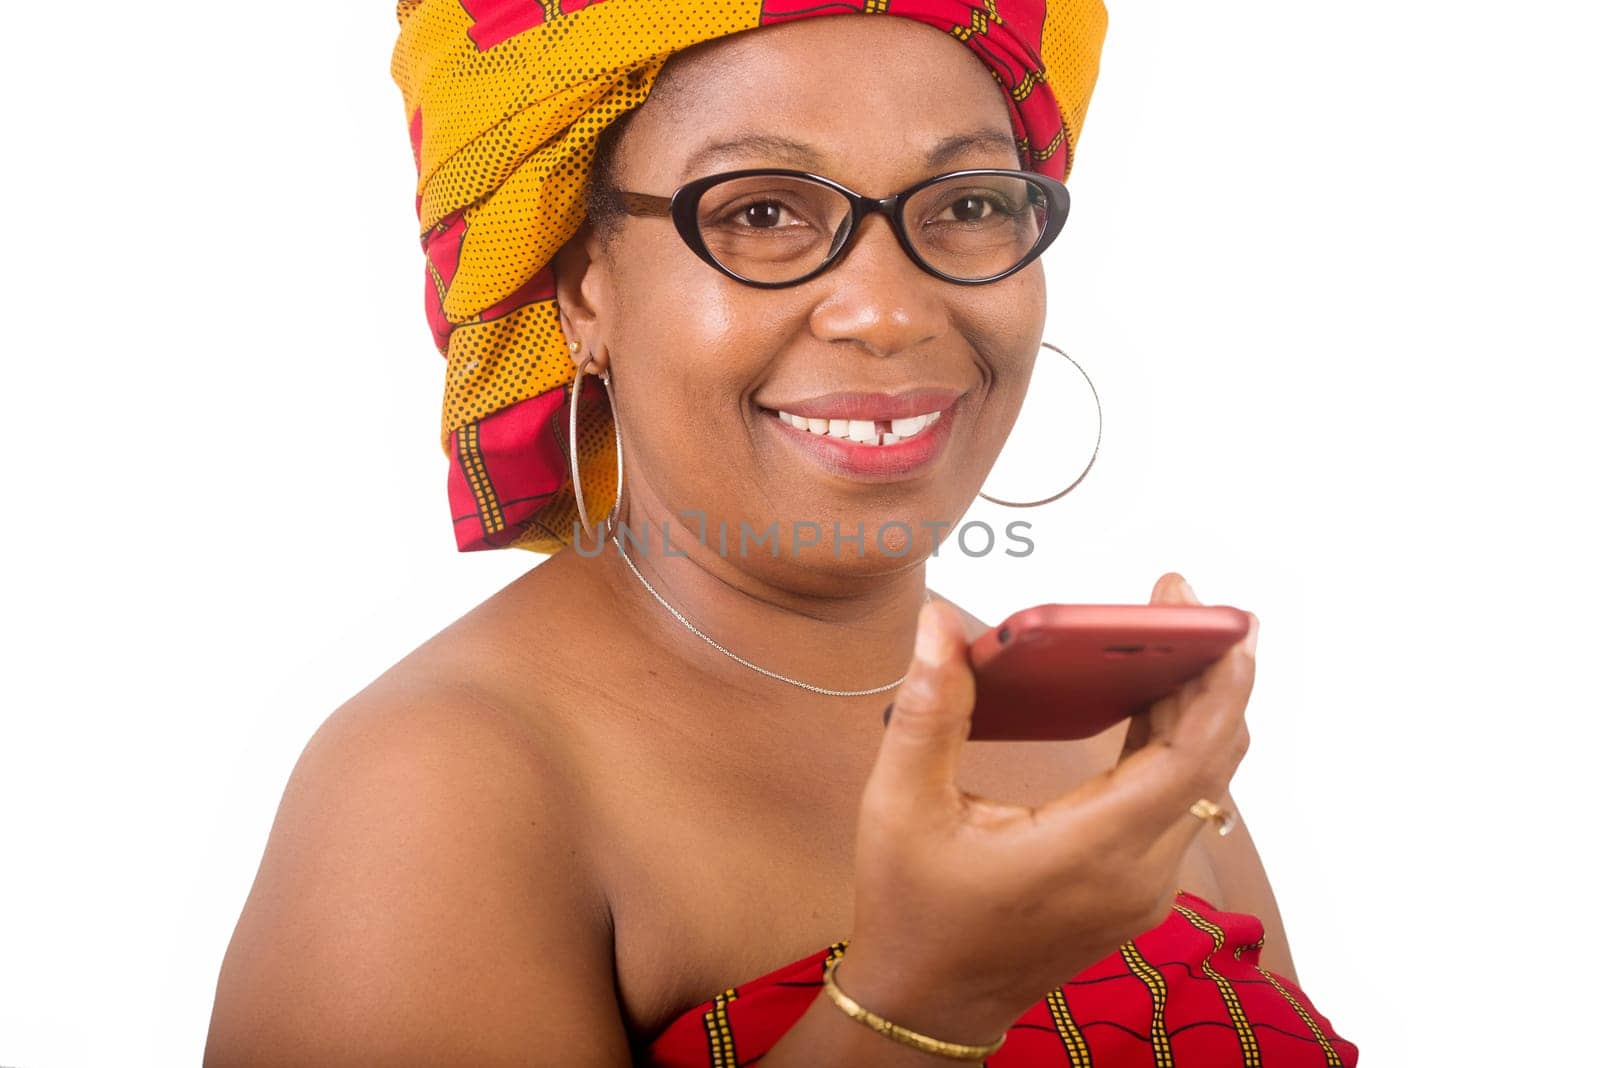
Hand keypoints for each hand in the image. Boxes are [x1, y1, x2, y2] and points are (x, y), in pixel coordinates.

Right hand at [840, 574, 1257, 1040]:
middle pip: (1209, 761)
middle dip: (1211, 673)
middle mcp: (1137, 873)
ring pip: (1202, 784)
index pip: (1189, 759)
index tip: (1229, 623)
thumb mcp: (901, 805)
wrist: (929, 1002)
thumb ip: (929, 710)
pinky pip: (1179, 805)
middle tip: (1182, 600)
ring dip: (1196, 707)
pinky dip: (1177, 744)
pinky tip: (1148, 699)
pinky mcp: (1137, 888)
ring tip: (1168, 635)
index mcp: (1090, 851)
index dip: (1219, 686)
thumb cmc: (912, 909)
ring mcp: (1144, 887)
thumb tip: (939, 625)